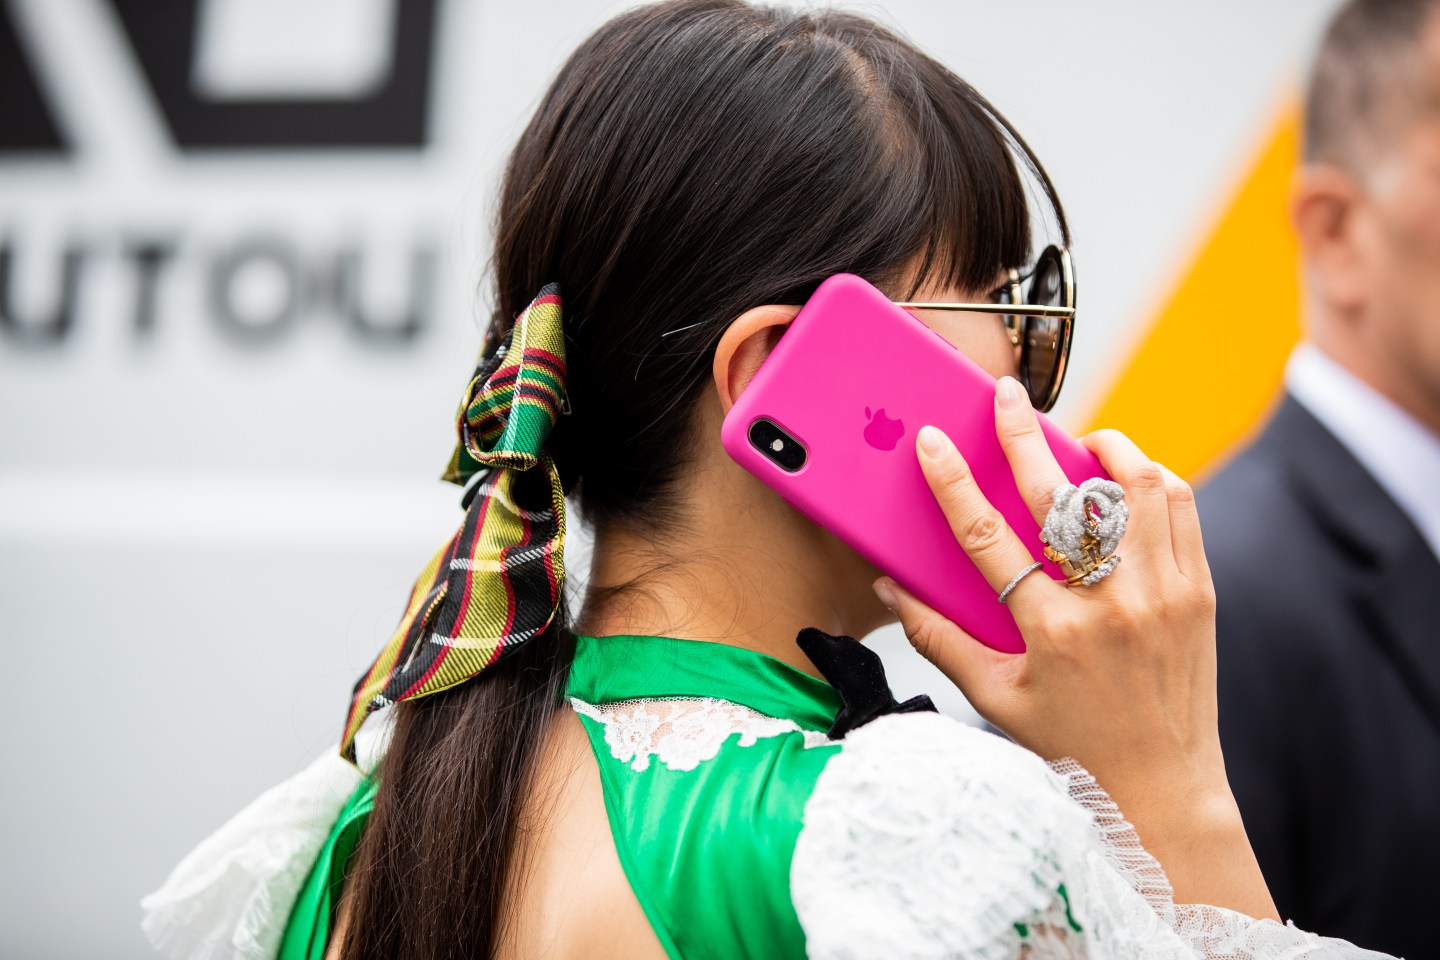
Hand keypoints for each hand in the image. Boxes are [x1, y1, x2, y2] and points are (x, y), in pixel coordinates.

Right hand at [872, 375, 1274, 916]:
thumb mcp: (994, 698)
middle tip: (1005, 395)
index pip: (989, 538)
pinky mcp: (1201, 592)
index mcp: (1053, 633)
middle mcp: (1113, 605)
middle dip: (1025, 435)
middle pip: (1063, 494)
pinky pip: (1181, 509)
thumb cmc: (1072, 747)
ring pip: (1140, 486)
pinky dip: (1151, 480)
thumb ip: (938, 638)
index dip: (954, 483)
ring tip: (1080, 441)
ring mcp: (1165, 593)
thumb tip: (890, 587)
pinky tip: (1125, 480)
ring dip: (1107, 449)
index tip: (933, 441)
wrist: (1164, 791)